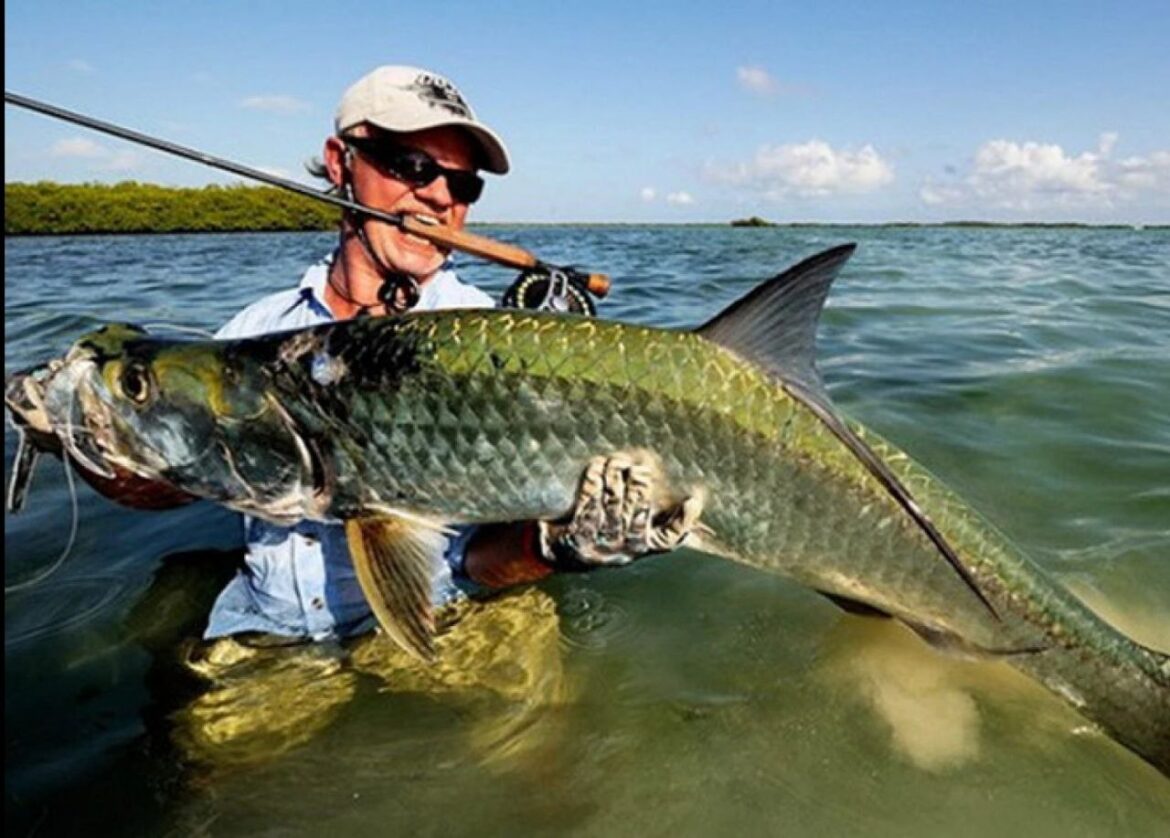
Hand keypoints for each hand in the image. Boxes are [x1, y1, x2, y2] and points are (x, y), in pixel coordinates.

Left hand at [539, 453, 702, 568]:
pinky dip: (595, 478)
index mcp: (641, 546)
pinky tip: (597, 466)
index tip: (693, 500)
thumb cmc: (604, 536)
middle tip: (638, 466)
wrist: (562, 554)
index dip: (684, 520)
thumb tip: (690, 499)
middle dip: (639, 482)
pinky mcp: (578, 532)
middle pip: (638, 508)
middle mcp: (623, 547)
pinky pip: (590, 499)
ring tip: (617, 460)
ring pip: (614, 500)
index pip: (669, 537)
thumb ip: (656, 520)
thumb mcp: (630, 535)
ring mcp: (600, 540)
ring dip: (616, 475)